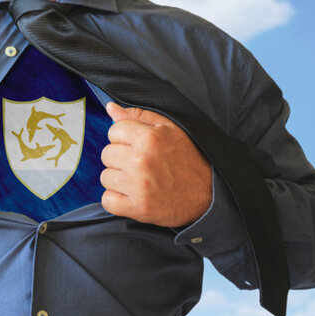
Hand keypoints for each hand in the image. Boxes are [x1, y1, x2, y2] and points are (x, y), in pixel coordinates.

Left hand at [100, 102, 211, 227]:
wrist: (210, 195)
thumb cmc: (189, 159)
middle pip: (107, 154)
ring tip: (139, 180)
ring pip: (105, 177)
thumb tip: (110, 108)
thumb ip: (139, 116)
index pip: (113, 131)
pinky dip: (117, 200)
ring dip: (118, 180)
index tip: (137, 147)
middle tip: (140, 165)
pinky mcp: (138, 208)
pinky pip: (107, 201)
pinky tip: (133, 195)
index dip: (124, 139)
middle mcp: (142, 160)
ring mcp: (139, 186)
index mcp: (149, 138)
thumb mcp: (170, 130)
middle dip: (120, 159)